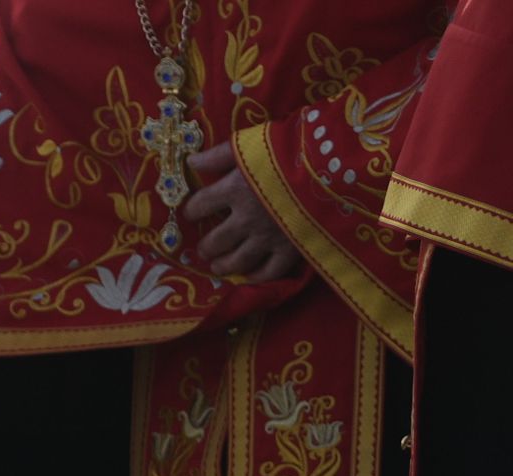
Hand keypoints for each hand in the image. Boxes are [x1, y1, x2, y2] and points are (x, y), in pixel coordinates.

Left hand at [182, 142, 304, 284]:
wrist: (341, 163)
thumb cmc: (297, 148)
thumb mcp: (256, 143)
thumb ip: (222, 154)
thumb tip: (190, 161)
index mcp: (234, 189)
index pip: (199, 206)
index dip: (192, 209)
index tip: (193, 212)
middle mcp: (246, 219)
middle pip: (214, 242)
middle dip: (206, 246)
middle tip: (206, 247)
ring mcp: (269, 237)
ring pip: (235, 261)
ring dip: (223, 264)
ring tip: (218, 264)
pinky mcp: (292, 249)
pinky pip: (268, 273)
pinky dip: (256, 276)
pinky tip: (249, 274)